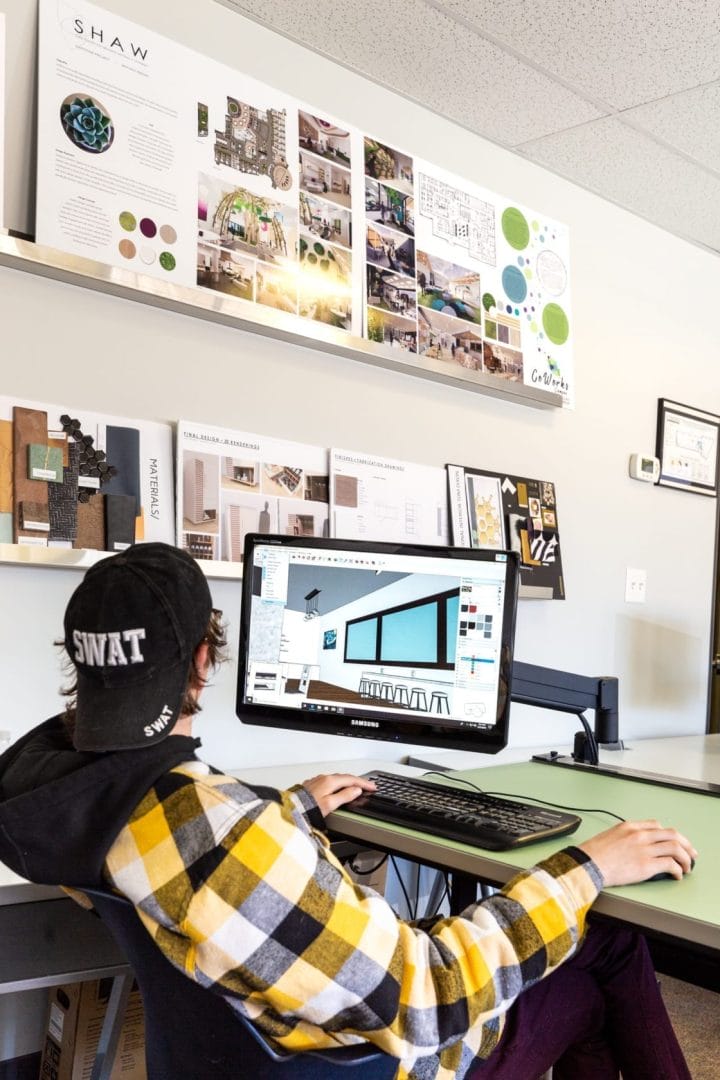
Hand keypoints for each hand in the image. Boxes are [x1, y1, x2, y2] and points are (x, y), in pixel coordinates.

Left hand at [302, 773, 376, 816]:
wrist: (290, 811)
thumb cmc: (307, 810)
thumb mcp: (330, 804)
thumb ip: (344, 796)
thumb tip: (356, 790)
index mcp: (329, 781)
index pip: (351, 780)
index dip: (363, 783)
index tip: (372, 787)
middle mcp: (322, 778)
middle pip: (344, 777)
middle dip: (356, 781)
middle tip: (366, 786)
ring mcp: (316, 781)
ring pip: (335, 779)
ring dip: (346, 782)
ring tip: (354, 787)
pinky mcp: (311, 786)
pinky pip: (328, 782)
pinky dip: (337, 785)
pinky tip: (337, 789)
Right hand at [579, 819, 696, 886]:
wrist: (587, 864)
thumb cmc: (593, 854)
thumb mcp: (609, 836)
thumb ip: (625, 837)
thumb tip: (635, 846)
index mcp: (630, 826)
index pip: (656, 825)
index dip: (669, 835)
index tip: (673, 842)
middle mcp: (640, 835)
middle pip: (672, 834)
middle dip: (685, 844)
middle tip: (690, 853)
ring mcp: (644, 849)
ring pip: (675, 847)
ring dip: (685, 858)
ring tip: (687, 866)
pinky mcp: (647, 865)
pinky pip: (671, 864)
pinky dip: (678, 870)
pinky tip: (677, 875)